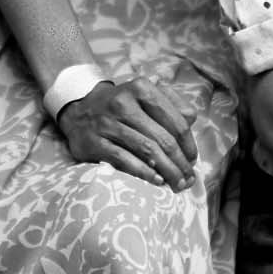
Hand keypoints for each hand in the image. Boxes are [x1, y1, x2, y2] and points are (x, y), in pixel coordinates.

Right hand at [56, 77, 197, 190]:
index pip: (175, 120)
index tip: (193, 160)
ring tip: (177, 184)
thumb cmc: (122, 106)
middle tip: (188, 179)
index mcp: (141, 89)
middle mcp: (124, 103)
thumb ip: (171, 103)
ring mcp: (107, 123)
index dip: (188, 143)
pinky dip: (144, 172)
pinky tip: (157, 181)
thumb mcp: (145, 94)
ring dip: (167, 171)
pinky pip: (124, 160)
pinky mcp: (94, 142)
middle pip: (162, 138)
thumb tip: (192, 120)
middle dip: (180, 162)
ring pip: (146, 151)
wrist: (79, 109)